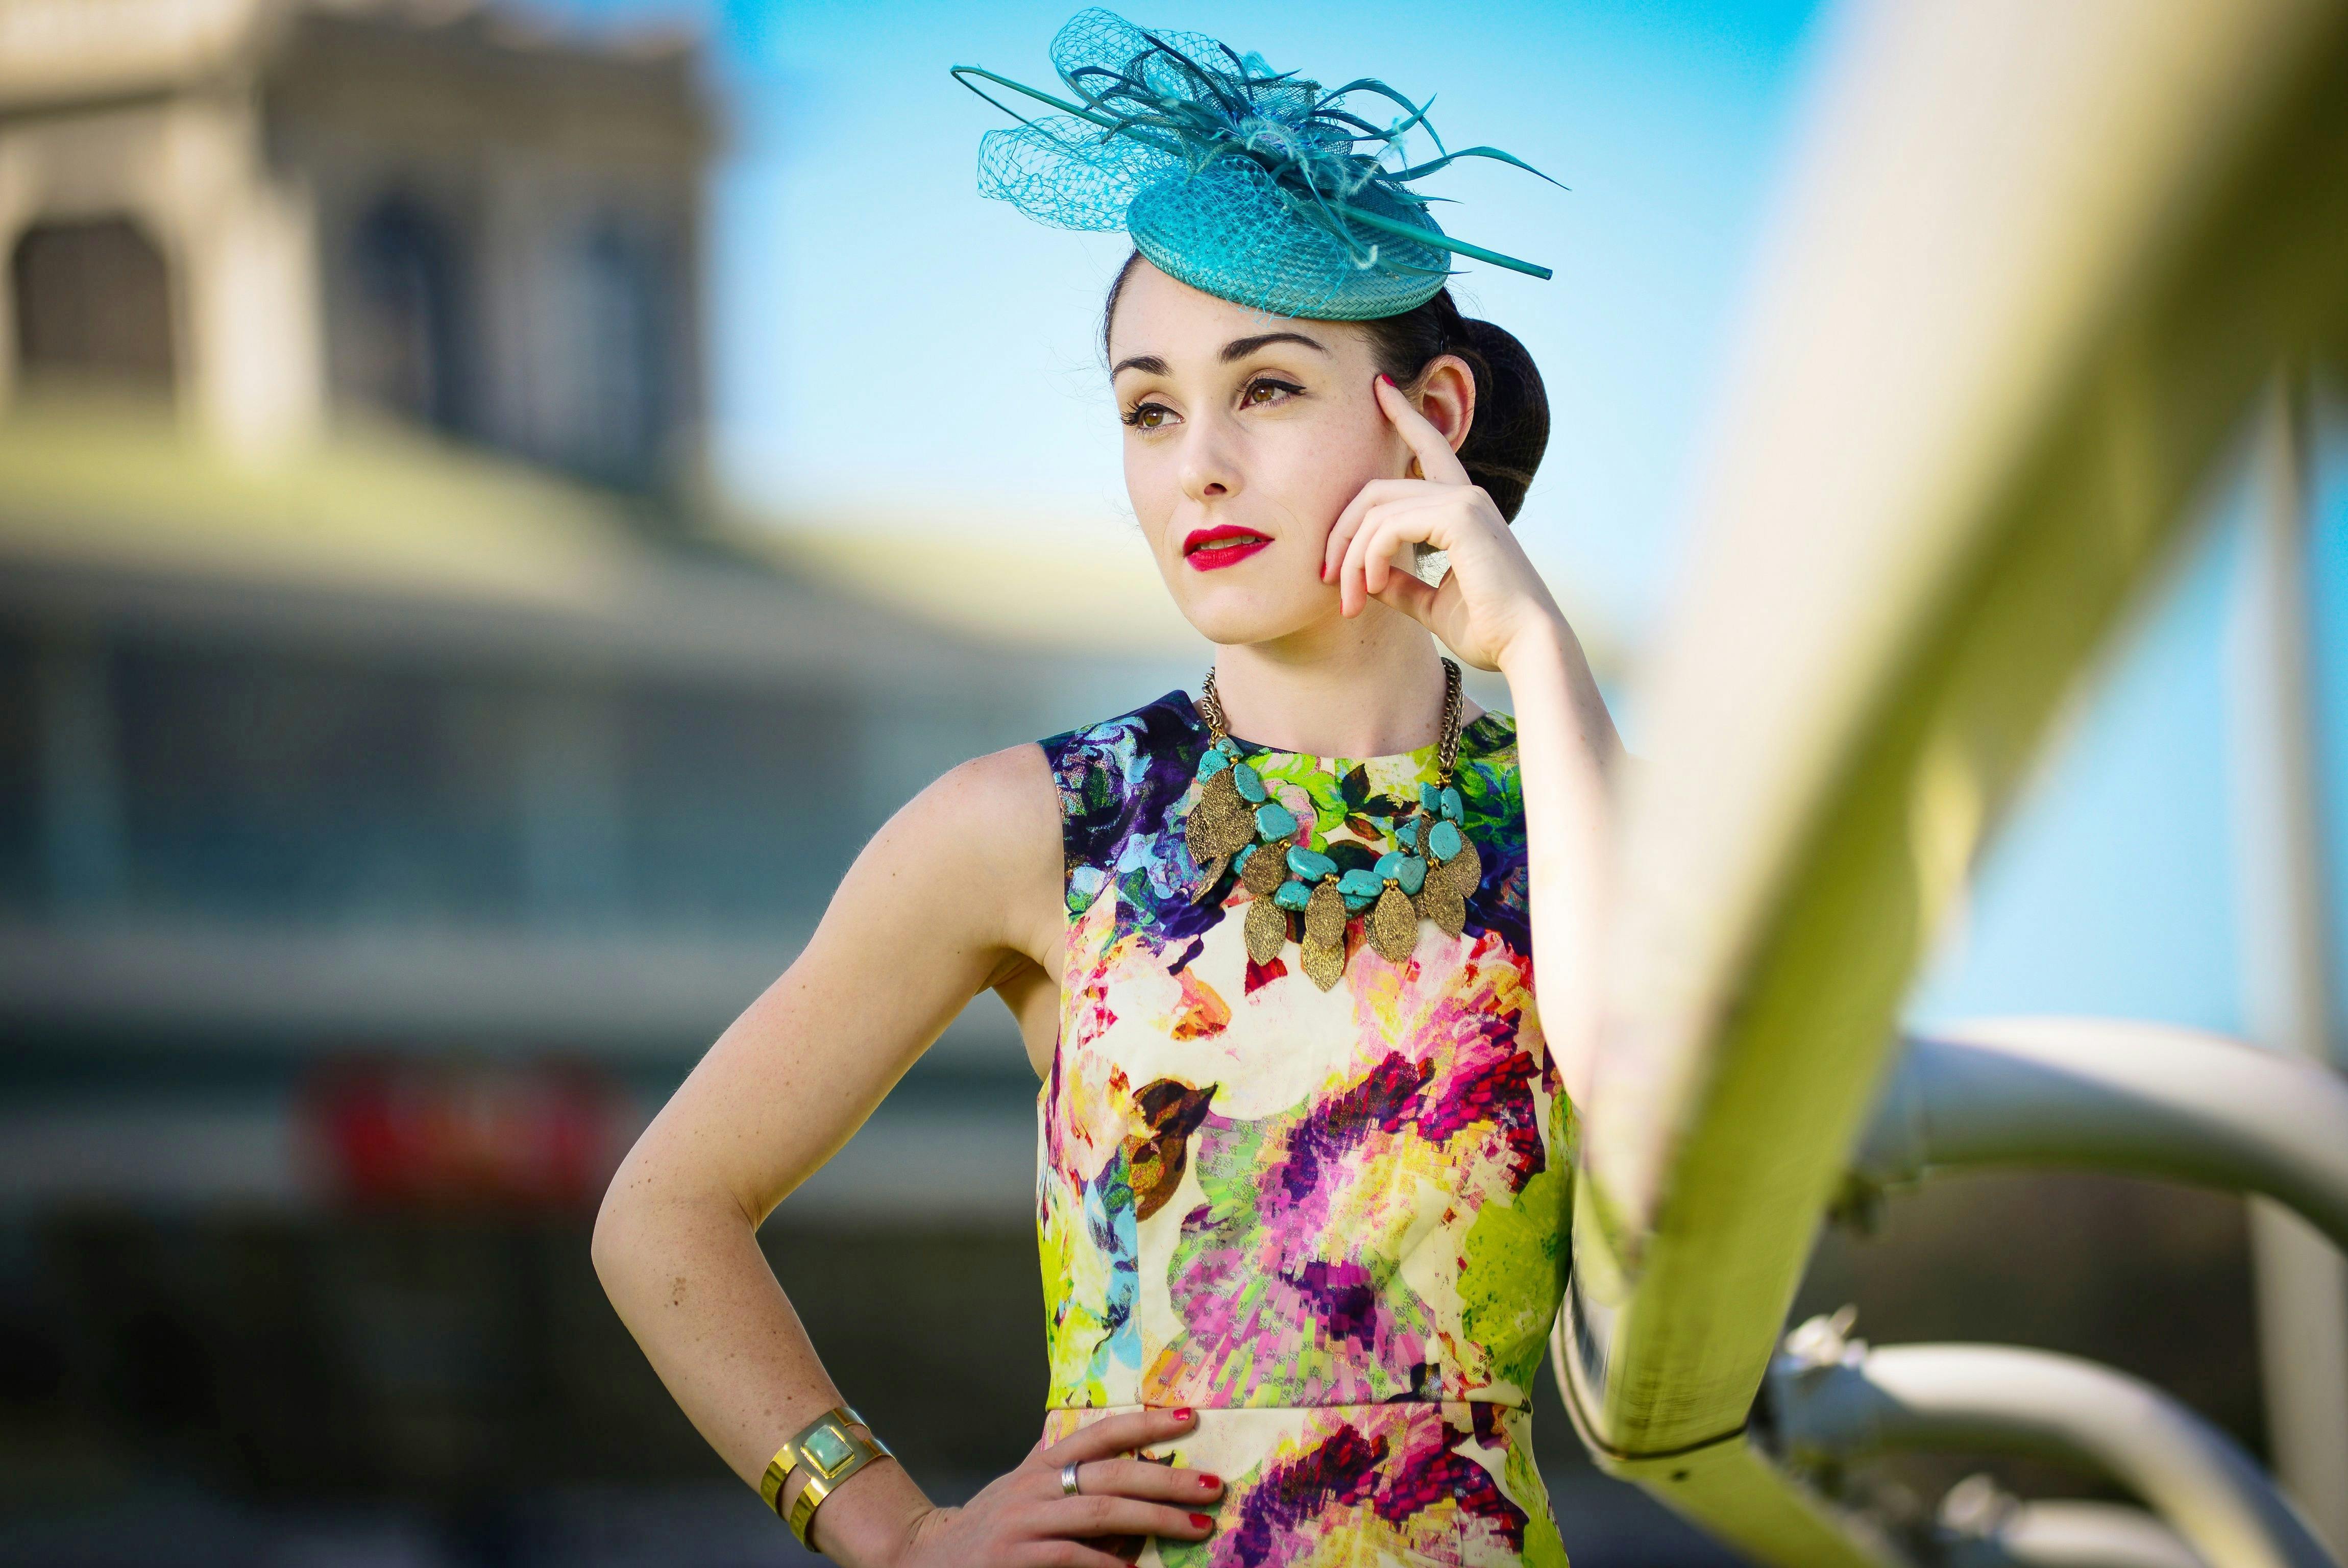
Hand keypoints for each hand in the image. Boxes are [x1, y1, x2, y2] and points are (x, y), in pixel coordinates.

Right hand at [880, 1407, 1219, 1567]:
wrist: (926, 1559)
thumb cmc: (991, 1525)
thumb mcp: (1025, 1487)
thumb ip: (1064, 1468)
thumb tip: (1123, 1450)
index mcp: (1043, 1464)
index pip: (1101, 1433)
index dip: (1146, 1421)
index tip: (1191, 1418)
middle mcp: (1034, 1487)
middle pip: (1111, 1474)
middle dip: (1167, 1479)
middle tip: (1212, 1487)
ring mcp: (1024, 1523)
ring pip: (1099, 1513)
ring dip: (1154, 1520)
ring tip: (1196, 1528)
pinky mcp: (1014, 1559)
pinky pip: (1070, 1558)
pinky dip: (1107, 1564)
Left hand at [1323, 374, 1566, 673]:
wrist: (1526, 648)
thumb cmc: (1489, 631)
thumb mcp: (1431, 603)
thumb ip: (1399, 584)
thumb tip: (1367, 578)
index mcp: (1462, 509)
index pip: (1429, 449)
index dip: (1404, 415)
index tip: (1380, 387)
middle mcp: (1464, 496)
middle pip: (1376, 491)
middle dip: (1341, 534)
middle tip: (1326, 580)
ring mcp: (1464, 501)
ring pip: (1375, 510)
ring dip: (1350, 557)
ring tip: (1348, 599)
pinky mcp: (1460, 516)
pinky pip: (1389, 526)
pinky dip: (1369, 557)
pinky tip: (1369, 588)